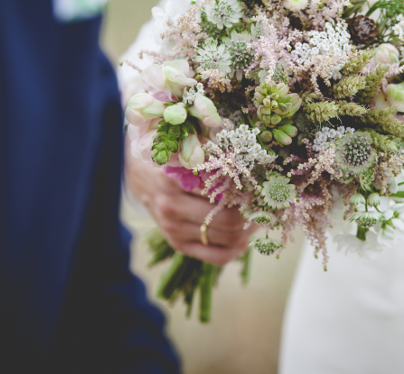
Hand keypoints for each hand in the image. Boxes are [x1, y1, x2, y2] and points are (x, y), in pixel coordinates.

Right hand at [124, 143, 253, 265]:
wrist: (136, 175)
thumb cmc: (167, 155)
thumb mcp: (182, 146)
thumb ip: (210, 152)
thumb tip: (249, 158)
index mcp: (173, 180)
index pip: (223, 192)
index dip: (250, 190)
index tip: (264, 184)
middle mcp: (171, 208)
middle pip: (230, 220)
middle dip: (254, 212)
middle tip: (266, 202)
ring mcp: (174, 230)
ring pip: (228, 240)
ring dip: (250, 230)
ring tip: (259, 216)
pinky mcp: (178, 245)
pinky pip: (217, 256)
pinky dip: (237, 249)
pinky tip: (245, 238)